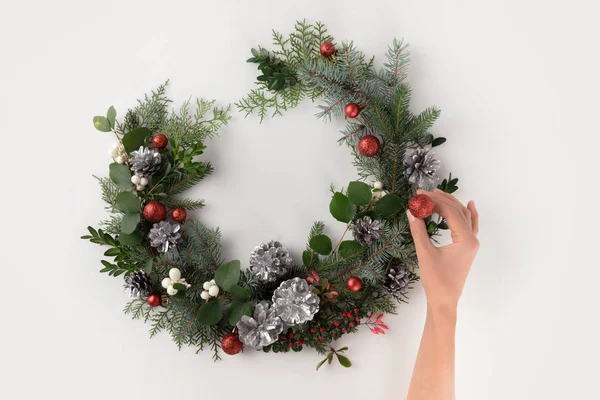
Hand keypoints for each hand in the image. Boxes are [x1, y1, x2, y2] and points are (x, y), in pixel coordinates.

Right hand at [407, 189, 479, 311]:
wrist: (444, 301)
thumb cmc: (436, 280)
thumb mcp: (425, 254)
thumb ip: (419, 231)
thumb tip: (411, 211)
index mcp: (466, 240)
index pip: (450, 213)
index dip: (434, 202)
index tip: (419, 196)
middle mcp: (472, 240)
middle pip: (458, 212)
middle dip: (441, 200)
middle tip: (423, 193)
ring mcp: (471, 244)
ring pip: (464, 217)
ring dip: (451, 204)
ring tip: (437, 194)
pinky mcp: (467, 248)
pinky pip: (471, 226)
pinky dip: (469, 215)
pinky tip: (470, 204)